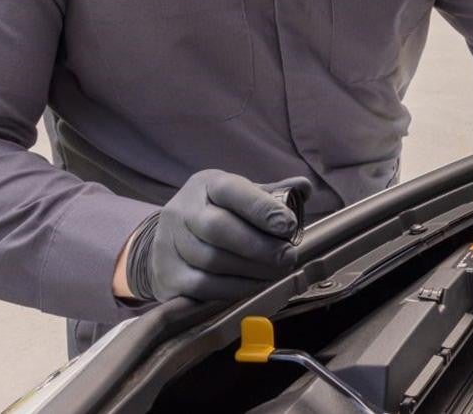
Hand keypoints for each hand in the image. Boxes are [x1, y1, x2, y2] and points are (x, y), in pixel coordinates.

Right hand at [122, 170, 312, 303]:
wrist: (168, 239)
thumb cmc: (216, 213)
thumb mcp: (240, 195)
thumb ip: (272, 193)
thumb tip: (304, 188)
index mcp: (205, 185)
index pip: (231, 190)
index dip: (262, 208)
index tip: (289, 226)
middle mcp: (182, 210)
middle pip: (218, 229)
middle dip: (260, 246)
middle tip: (288, 256)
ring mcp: (169, 243)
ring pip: (211, 261)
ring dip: (251, 270)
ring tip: (277, 271)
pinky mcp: (168, 275)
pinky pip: (203, 286)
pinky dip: (235, 288)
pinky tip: (255, 284)